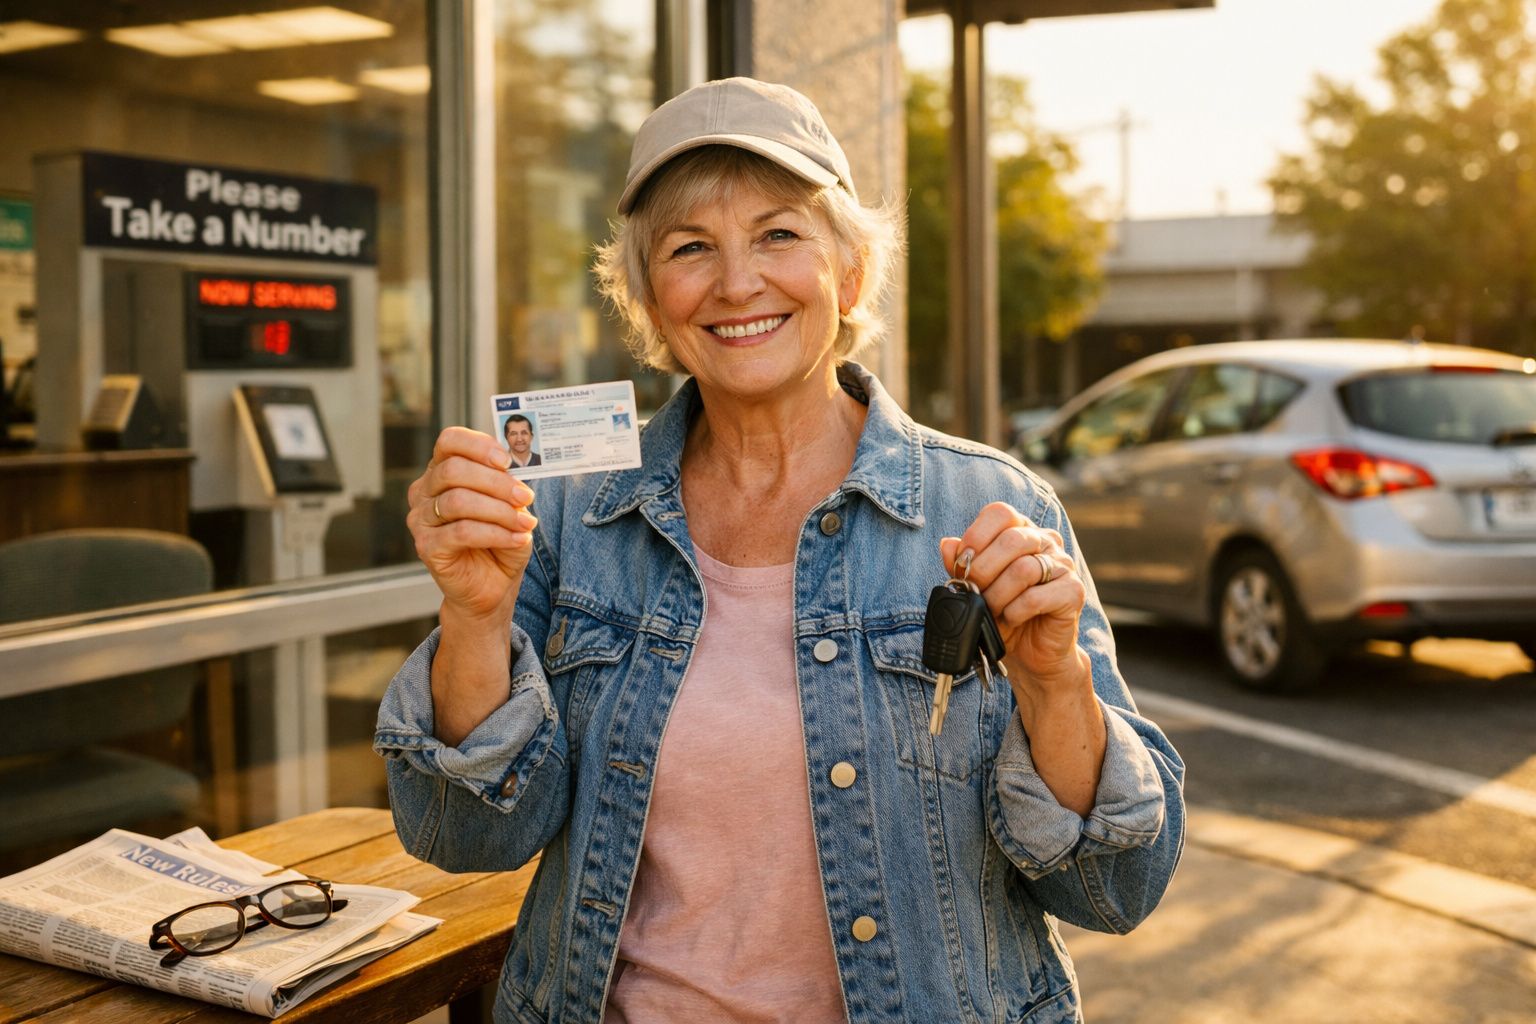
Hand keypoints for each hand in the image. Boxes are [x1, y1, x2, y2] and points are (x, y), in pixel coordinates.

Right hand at [408, 427, 537, 622]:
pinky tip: (517, 538)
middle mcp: (424, 491)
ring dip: (499, 511)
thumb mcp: (510, 506)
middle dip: (496, 482)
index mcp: (441, 471)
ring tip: (526, 523)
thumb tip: (514, 474)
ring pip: (458, 501)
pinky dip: (496, 533)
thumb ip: (507, 485)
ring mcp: (421, 519)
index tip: (506, 461)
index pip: (449, 441)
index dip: (478, 445)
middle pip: (453, 470)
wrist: (492, 584)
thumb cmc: (499, 540)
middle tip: (525, 496)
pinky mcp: (426, 546)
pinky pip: (462, 532)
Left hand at [939, 502, 1088, 695]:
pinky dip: (1015, 611)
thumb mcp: (976, 588)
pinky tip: (1011, 619)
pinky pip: (1037, 597)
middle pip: (1012, 539)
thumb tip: (947, 544)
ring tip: (992, 610)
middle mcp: (1045, 542)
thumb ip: (961, 565)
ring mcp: (1063, 565)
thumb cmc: (1004, 614)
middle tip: (974, 591)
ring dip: (998, 595)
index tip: (962, 561)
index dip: (976, 534)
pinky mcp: (1073, 592)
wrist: (1031, 653)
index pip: (1000, 513)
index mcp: (1021, 532)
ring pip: (1023, 569)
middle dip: (983, 569)